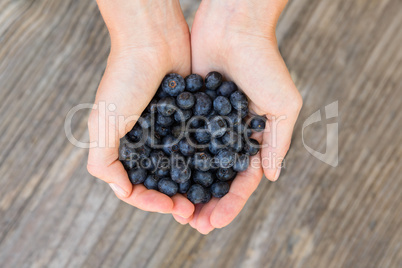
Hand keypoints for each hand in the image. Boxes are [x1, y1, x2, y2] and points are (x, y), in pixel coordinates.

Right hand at [87, 0, 193, 217]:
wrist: (153, 39)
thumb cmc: (125, 78)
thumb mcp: (104, 122)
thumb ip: (102, 161)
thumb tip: (121, 191)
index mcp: (124, 147)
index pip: (136, 188)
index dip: (151, 202)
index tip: (171, 206)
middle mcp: (146, 142)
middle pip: (162, 182)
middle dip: (176, 200)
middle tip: (194, 211)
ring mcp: (168, 131)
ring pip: (183, 168)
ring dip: (194, 186)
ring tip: (209, 198)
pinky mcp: (189, 117)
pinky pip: (198, 145)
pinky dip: (206, 160)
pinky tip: (219, 170)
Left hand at [175, 0, 302, 233]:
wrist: (232, 25)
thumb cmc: (263, 62)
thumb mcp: (282, 104)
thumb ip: (276, 142)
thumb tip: (270, 177)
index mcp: (252, 137)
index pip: (242, 180)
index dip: (230, 203)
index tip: (215, 222)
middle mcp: (228, 135)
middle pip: (217, 179)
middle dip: (207, 203)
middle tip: (193, 225)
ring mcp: (206, 124)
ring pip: (195, 165)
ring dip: (188, 189)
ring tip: (176, 211)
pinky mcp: (187, 110)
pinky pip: (178, 140)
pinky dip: (172, 161)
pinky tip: (160, 178)